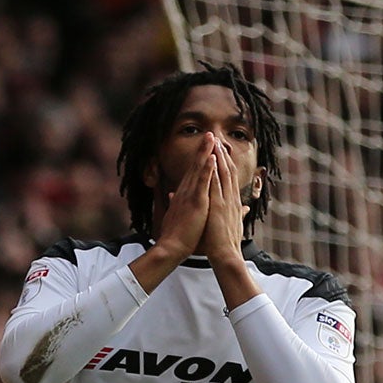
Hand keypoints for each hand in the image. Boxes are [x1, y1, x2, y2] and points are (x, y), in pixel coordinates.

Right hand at [152, 136, 214, 261]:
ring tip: (211, 137)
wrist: (171, 248)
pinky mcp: (195, 202)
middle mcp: (186, 192)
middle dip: (202, 149)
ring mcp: (190, 196)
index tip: (205, 147)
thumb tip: (171, 196)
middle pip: (195, 166)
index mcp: (184, 196)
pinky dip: (207, 169)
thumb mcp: (178, 216)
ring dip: (205, 152)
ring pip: (199, 169)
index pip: (193, 174)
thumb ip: (177, 204)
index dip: (199, 159)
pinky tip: (211, 157)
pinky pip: (202, 182)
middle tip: (209, 133)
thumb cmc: (177, 236)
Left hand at [204, 140, 247, 264]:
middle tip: (216, 139)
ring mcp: (226, 202)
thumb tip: (244, 209)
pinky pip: (217, 184)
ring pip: (223, 174)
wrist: (227, 257)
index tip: (221, 151)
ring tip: (213, 142)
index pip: (230, 179)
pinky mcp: (219, 206)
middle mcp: (232, 199)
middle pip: (228, 171)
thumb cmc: (226, 244)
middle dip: (222, 154)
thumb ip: (238, 214)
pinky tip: (212, 159)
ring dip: (218, 157)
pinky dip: (214, 170)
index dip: (226, 163)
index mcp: (233, 203)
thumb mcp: (233, 225)